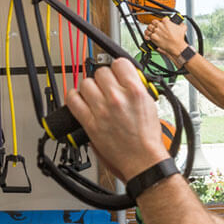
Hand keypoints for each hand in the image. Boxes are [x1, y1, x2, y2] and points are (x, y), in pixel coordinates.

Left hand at [65, 58, 170, 181]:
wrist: (142, 160)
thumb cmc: (148, 137)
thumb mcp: (150, 104)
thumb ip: (136, 88)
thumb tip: (125, 77)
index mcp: (135, 91)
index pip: (119, 63)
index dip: (118, 68)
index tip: (117, 73)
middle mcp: (117, 98)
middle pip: (101, 72)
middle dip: (105, 79)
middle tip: (108, 88)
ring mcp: (101, 110)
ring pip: (86, 83)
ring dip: (90, 88)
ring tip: (95, 96)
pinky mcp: (90, 122)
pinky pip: (73, 100)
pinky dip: (74, 97)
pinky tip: (81, 100)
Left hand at [144, 18, 188, 57]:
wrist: (176, 47)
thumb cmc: (179, 39)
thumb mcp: (183, 29)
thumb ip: (182, 25)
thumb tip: (181, 24)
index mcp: (166, 22)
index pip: (162, 19)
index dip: (162, 21)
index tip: (163, 24)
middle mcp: (160, 26)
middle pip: (154, 22)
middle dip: (154, 24)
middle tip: (156, 27)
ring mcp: (156, 31)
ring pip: (149, 27)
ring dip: (150, 28)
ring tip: (151, 30)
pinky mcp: (153, 37)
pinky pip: (147, 34)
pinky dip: (147, 34)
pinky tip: (148, 35)